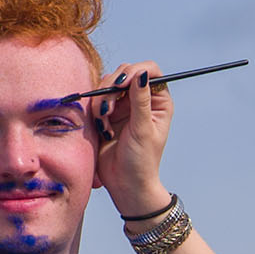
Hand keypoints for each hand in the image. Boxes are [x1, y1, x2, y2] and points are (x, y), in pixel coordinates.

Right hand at [95, 60, 175, 220]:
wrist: (125, 183)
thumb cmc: (141, 161)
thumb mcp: (142, 130)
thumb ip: (140, 101)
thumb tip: (142, 74)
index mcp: (158, 101)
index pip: (150, 70)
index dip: (135, 71)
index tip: (122, 84)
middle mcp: (142, 99)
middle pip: (125, 73)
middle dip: (112, 88)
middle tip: (107, 111)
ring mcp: (124, 104)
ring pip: (107, 84)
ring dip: (102, 101)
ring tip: (105, 124)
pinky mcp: (108, 112)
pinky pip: (96, 98)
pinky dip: (96, 110)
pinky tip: (102, 128)